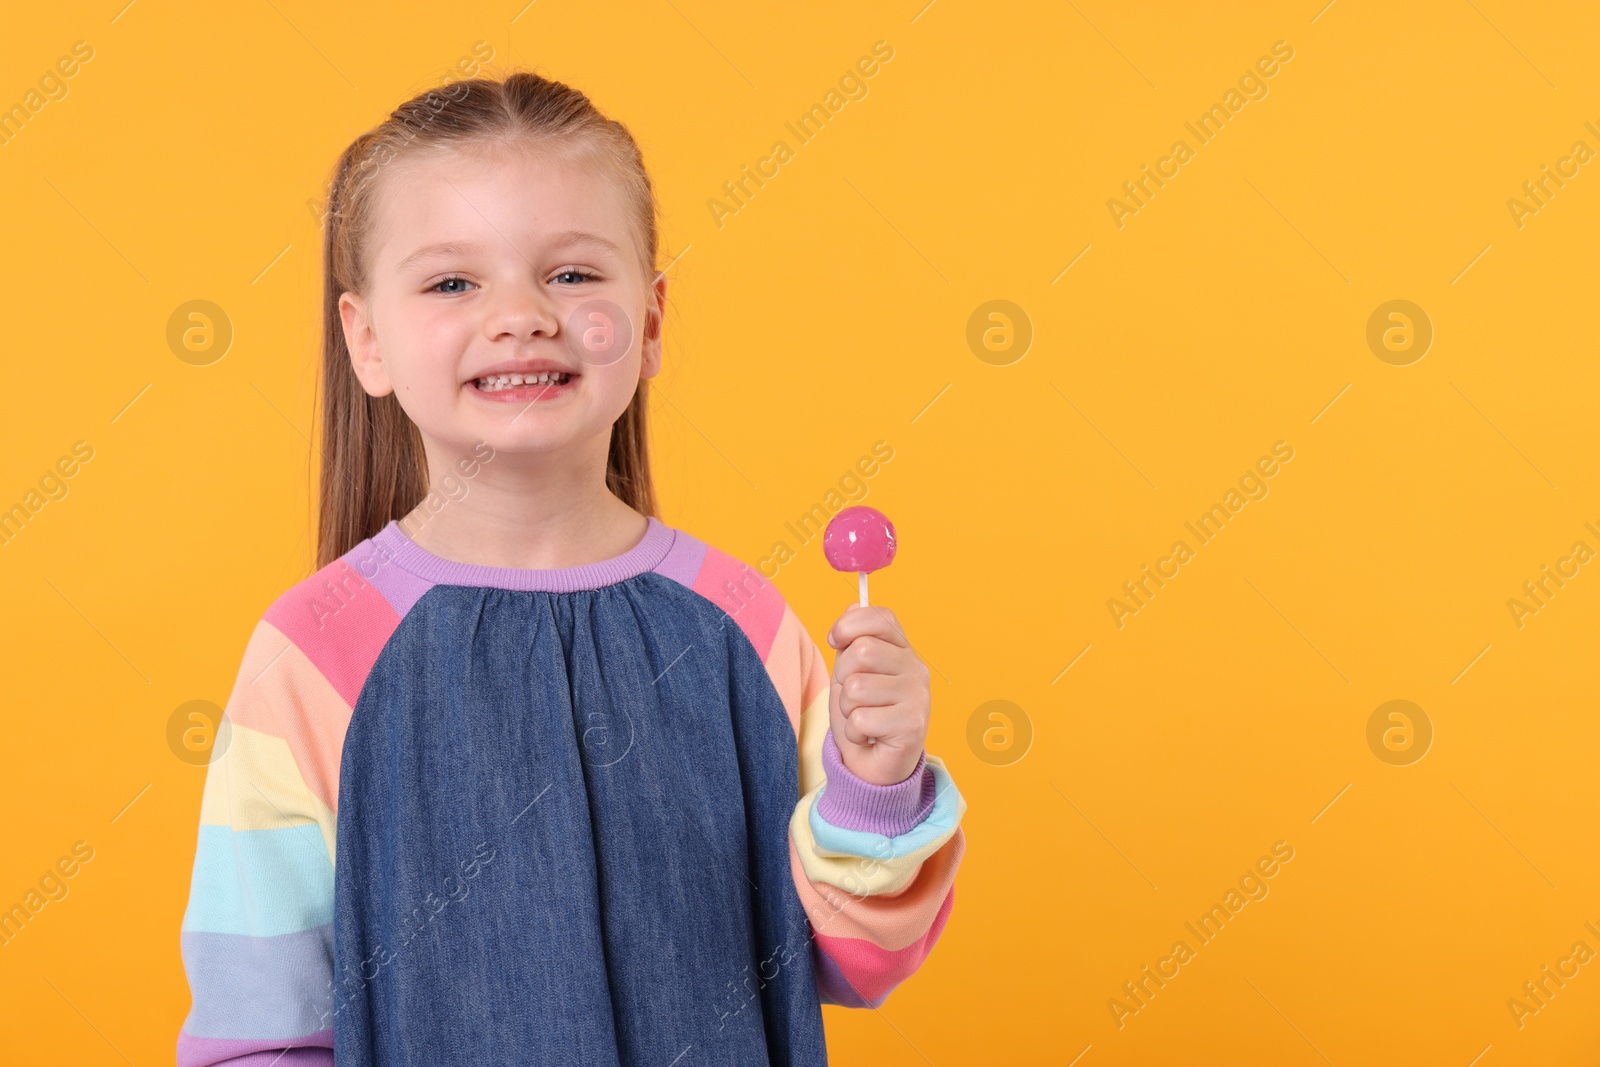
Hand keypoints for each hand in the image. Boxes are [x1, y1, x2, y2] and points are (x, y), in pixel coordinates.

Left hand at [825, 603, 930, 785]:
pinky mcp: (913, 725)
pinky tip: (868, 735)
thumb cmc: (863, 714)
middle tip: (853, 696)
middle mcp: (916, 668)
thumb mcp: (852, 672)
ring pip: (856, 687)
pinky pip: (861, 718)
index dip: (848, 625)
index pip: (879, 617)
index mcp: (902, 650)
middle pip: (862, 651)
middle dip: (843, 676)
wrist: (875, 765)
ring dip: (847, 708)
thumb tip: (854, 605)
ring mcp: (917, 697)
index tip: (835, 641)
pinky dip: (854, 731)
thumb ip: (853, 640)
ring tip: (861, 717)